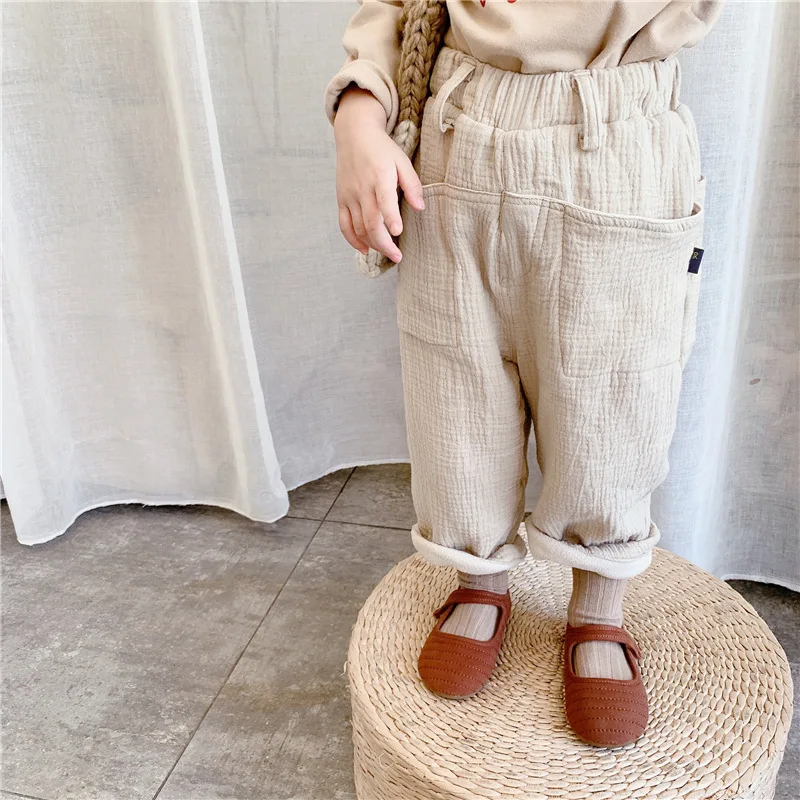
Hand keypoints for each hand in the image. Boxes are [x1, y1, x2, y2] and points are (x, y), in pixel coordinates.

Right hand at [334, 87, 423, 262]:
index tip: (398, 232)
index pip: (384, 201)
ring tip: (388, 253)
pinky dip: (353, 240)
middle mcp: (362, 188)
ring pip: (358, 228)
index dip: (390, 218)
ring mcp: (349, 195)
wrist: (354, 134)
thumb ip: (412, 185)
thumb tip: (420, 208)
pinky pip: (344, 225)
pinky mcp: (341, 199)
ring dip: (373, 244)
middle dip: (384, 244)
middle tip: (398, 257)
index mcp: (380, 177)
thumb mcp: (402, 161)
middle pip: (370, 223)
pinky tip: (365, 250)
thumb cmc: (382, 149)